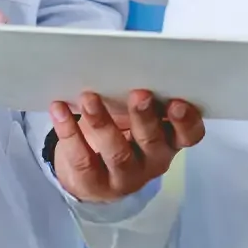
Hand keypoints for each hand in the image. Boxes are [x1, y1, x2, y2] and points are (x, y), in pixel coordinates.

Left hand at [48, 90, 202, 202]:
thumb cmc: (120, 134)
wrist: (90, 176)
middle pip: (152, 142)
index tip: (177, 102)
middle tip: (139, 94)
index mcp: (168, 140)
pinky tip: (58, 109)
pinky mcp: (93, 183)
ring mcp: (123, 177)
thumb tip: (123, 65)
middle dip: (145, 117)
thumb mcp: (134, 118)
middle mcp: (151, 161)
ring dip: (102, 123)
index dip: (186, 121)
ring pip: (116, 153)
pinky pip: (81, 158)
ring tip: (89, 98)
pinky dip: (68, 130)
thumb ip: (138, 99)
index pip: (189, 136)